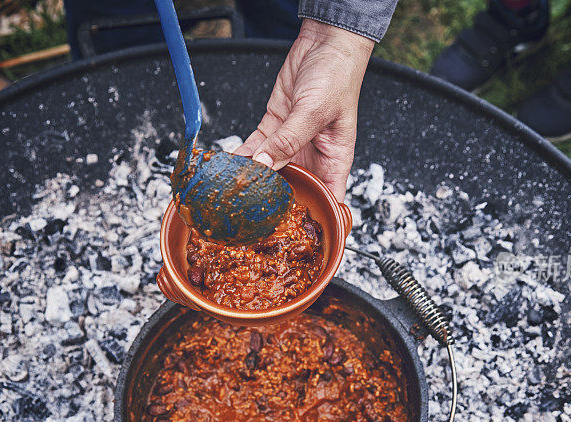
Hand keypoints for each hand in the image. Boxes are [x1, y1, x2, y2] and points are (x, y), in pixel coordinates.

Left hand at [234, 19, 374, 201]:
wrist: (325, 43)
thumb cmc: (338, 76)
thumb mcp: (314, 112)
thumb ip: (289, 141)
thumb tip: (266, 166)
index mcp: (335, 158)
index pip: (330, 197)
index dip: (318, 216)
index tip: (298, 229)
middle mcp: (314, 154)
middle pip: (295, 186)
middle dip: (276, 199)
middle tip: (254, 211)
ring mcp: (293, 140)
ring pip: (271, 167)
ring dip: (255, 176)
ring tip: (236, 188)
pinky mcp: (275, 125)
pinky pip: (258, 146)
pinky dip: (245, 154)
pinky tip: (232, 164)